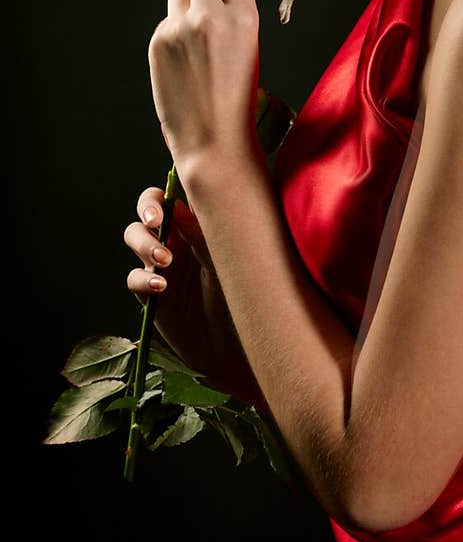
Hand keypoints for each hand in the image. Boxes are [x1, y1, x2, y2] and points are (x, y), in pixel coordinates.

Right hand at [123, 183, 265, 406]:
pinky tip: (161, 286)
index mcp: (200, 225)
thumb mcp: (232, 260)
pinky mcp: (152, 295)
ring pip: (135, 238)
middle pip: (147, 212)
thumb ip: (206, 234)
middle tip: (155, 221)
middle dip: (147, 211)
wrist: (243, 346)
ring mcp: (163, 266)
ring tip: (165, 260)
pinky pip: (134, 278)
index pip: (175, 196)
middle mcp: (179, 240)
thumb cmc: (249, 297)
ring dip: (145, 243)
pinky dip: (143, 278)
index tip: (165, 203)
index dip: (162, 194)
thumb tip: (180, 207)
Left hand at [148, 0, 261, 192]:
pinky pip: (168, 19)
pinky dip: (175, 31)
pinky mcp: (159, 40)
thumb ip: (231, 5)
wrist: (214, 141)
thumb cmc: (237, 96)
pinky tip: (185, 64)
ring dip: (187, 1)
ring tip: (199, 44)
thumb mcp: (248, 45)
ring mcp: (181, 28)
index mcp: (246, 19)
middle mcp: (212, 17)